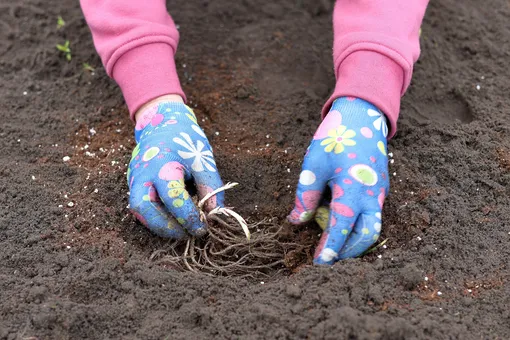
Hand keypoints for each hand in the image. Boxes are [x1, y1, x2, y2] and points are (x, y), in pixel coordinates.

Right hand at [127, 99, 223, 238]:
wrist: (162, 123)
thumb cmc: (185, 141)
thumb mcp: (203, 160)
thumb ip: (210, 187)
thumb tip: (215, 214)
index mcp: (163, 165)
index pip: (173, 197)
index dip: (189, 217)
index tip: (203, 227)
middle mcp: (143, 174)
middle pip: (144, 208)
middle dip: (166, 227)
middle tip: (187, 233)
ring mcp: (134, 179)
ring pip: (138, 211)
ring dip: (159, 225)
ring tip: (181, 230)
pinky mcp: (133, 184)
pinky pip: (140, 207)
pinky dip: (155, 217)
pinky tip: (172, 220)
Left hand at [288, 97, 388, 263]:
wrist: (363, 115)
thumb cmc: (336, 137)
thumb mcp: (313, 164)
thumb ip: (305, 195)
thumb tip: (296, 220)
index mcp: (353, 189)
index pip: (342, 229)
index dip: (329, 249)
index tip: (317, 264)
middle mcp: (372, 195)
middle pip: (367, 236)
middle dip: (348, 253)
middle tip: (327, 260)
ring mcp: (381, 192)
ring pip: (374, 228)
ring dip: (356, 242)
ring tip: (334, 246)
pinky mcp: (382, 189)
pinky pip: (375, 215)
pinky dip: (360, 226)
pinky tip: (343, 224)